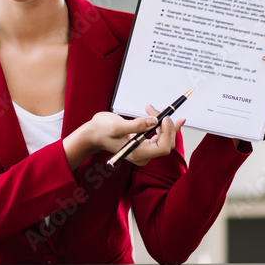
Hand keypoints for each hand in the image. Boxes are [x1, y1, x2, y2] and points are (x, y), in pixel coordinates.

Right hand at [62, 109, 183, 168]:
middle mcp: (143, 155)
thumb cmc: (102, 131)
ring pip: (166, 139)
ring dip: (164, 123)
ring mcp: (145, 150)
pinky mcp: (145, 144)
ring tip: (152, 109)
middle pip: (167, 143)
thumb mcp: (117, 126)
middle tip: (156, 109)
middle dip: (166, 125)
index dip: (166, 132)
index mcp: (137, 154)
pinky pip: (162, 137)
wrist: (94, 134)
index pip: (162, 147)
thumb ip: (137, 125)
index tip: (163, 117)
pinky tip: (170, 118)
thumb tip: (154, 121)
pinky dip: (165, 126)